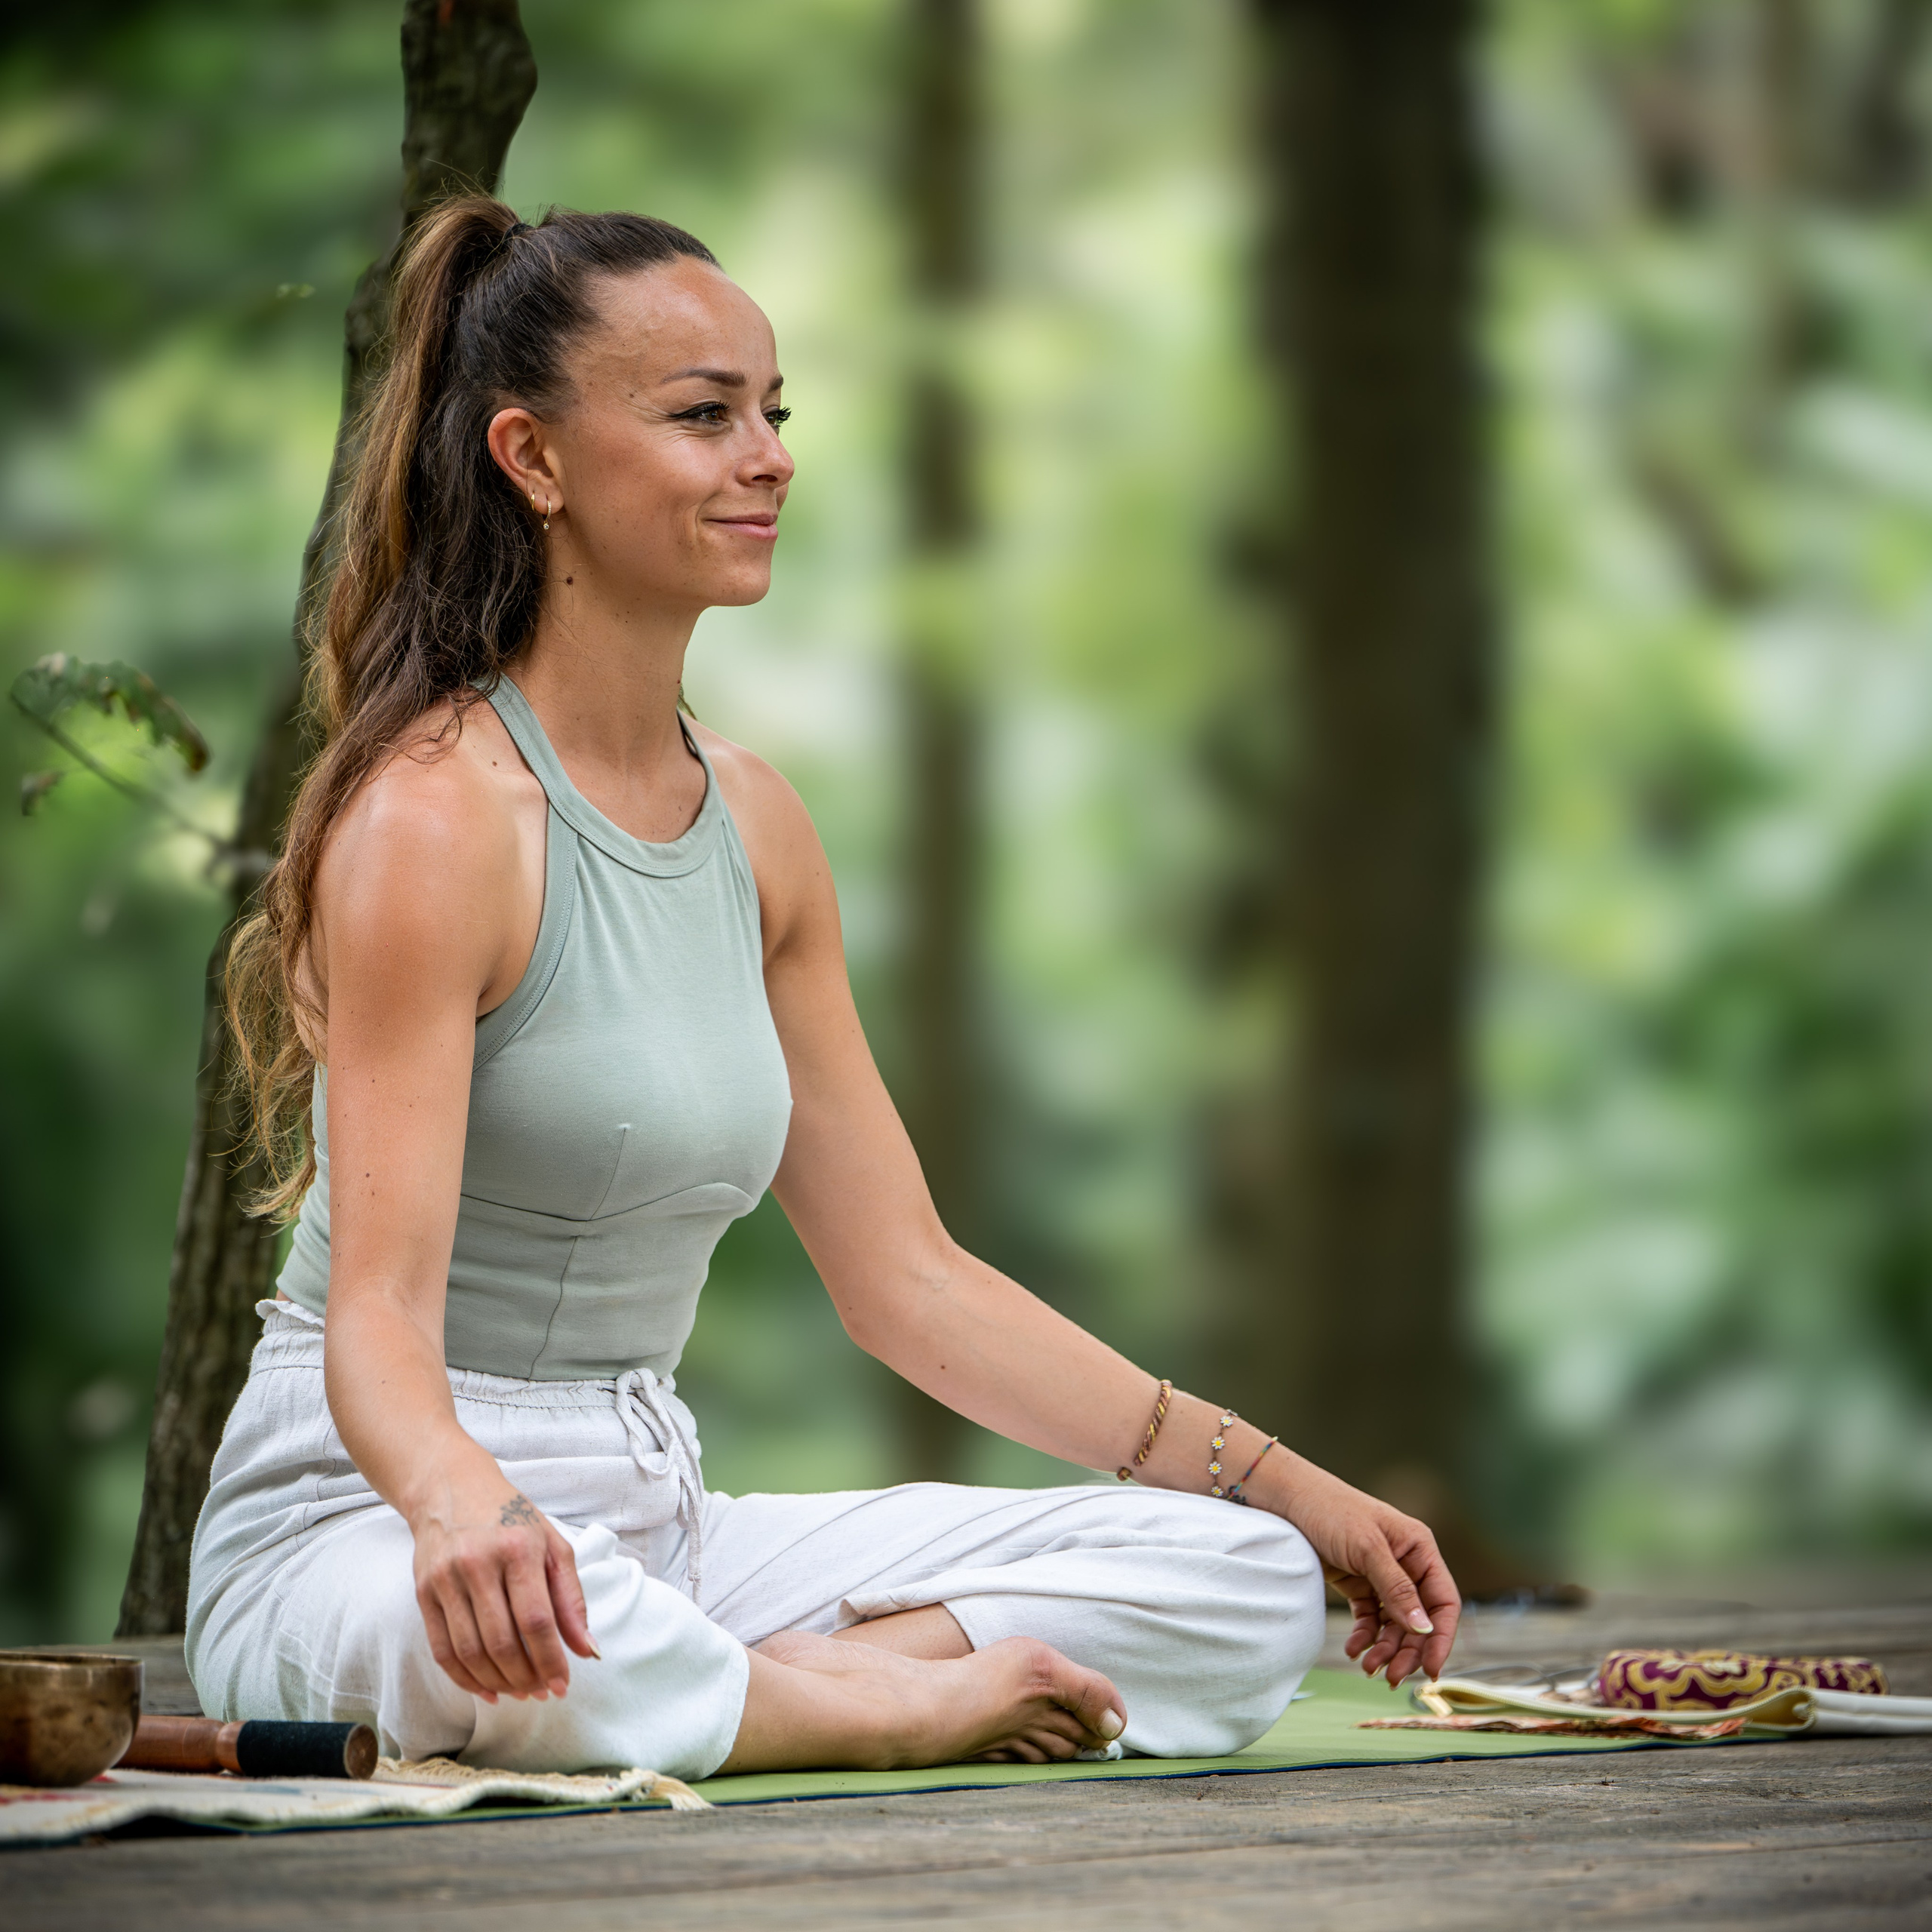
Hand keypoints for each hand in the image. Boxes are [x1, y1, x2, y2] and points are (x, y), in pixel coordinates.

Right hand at [410, 1479, 599, 1702]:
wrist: (452, 1488)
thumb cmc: (511, 1518)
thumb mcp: (552, 1545)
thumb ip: (571, 1598)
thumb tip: (587, 1650)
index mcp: (518, 1549)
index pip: (536, 1620)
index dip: (550, 1660)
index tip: (563, 1685)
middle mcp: (479, 1564)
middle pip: (502, 1641)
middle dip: (525, 1677)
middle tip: (540, 1692)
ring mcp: (446, 1580)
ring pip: (471, 1652)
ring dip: (497, 1683)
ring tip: (519, 1692)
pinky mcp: (423, 1593)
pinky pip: (442, 1650)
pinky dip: (464, 1679)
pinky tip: (486, 1689)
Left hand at [1254, 1448, 1460, 1686]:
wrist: (1286, 1498)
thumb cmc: (1330, 1509)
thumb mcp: (1366, 1548)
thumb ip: (1396, 1589)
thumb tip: (1424, 1628)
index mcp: (1418, 1548)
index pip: (1443, 1601)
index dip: (1440, 1637)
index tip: (1430, 1670)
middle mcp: (1405, 1563)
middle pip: (1419, 1619)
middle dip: (1407, 1650)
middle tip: (1390, 1678)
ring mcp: (1381, 1575)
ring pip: (1394, 1623)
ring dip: (1385, 1648)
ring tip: (1368, 1668)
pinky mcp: (1358, 1582)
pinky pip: (1369, 1617)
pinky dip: (1365, 1636)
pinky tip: (1355, 1650)